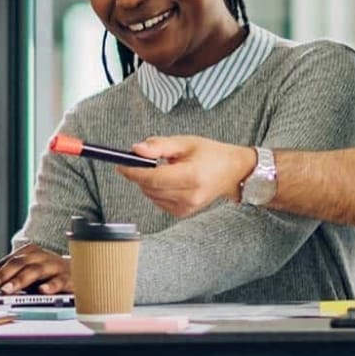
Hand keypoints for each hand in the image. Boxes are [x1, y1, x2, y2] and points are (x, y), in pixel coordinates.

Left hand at [0, 243, 70, 294]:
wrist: (80, 271)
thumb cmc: (49, 273)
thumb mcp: (29, 271)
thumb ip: (12, 276)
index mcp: (28, 252)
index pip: (7, 262)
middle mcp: (40, 256)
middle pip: (18, 264)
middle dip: (2, 276)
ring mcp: (54, 266)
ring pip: (35, 271)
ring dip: (20, 280)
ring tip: (8, 289)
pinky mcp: (68, 278)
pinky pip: (59, 281)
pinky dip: (50, 286)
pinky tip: (42, 291)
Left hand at [117, 136, 255, 216]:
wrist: (232, 172)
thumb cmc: (211, 154)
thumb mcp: (185, 143)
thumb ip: (159, 146)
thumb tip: (136, 149)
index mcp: (191, 176)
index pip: (154, 178)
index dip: (134, 172)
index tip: (121, 164)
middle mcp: (190, 195)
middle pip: (150, 188)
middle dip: (139, 174)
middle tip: (139, 160)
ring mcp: (187, 207)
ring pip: (152, 196)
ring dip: (148, 182)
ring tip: (163, 168)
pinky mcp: (184, 213)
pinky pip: (159, 202)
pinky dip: (156, 190)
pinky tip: (169, 180)